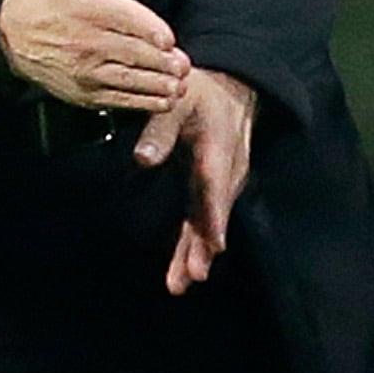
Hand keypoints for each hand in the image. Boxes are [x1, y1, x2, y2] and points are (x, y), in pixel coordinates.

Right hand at [0, 0, 188, 112]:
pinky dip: (143, 102)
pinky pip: (118, 99)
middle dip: (164, 63)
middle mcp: (87, 40)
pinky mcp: (83, 91)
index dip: (154, 32)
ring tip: (179, 86)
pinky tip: (162, 100)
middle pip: (135, 53)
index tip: (170, 40)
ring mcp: (85, 69)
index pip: (129, 21)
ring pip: (129, 79)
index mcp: (90, 7)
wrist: (13, 31)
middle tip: (183, 66)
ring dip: (158, 86)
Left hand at [133, 64, 258, 293]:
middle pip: (214, 213)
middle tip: (194, 276)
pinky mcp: (214, 189)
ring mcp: (222, 182)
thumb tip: (142, 159)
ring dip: (199, 252)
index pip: (214, 186)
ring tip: (185, 282)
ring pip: (210, 220)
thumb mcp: (178, 100)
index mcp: (217, 149)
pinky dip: (198, 242)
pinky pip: (206, 218)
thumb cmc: (199, 93)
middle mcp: (225, 171)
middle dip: (204, 245)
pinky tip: (189, 266)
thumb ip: (160, 129)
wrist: (231, 90)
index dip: (213, 216)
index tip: (214, 244)